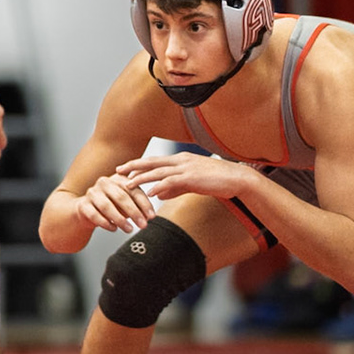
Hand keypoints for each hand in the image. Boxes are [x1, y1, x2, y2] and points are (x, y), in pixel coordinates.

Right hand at [71, 171, 157, 234]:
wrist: (86, 210)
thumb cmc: (111, 205)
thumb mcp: (125, 203)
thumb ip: (137, 206)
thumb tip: (149, 217)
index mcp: (118, 178)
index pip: (133, 190)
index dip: (144, 204)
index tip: (152, 217)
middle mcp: (104, 182)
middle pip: (121, 197)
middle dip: (134, 212)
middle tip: (143, 225)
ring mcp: (92, 193)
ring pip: (107, 206)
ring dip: (120, 219)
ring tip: (129, 229)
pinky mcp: (83, 205)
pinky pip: (95, 215)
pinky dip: (105, 223)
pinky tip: (114, 228)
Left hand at [115, 152, 254, 202]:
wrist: (237, 179)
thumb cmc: (216, 181)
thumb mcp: (192, 184)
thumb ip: (174, 188)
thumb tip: (157, 194)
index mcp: (180, 160)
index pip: (155, 161)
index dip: (138, 164)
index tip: (124, 168)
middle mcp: (181, 160)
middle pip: (152, 162)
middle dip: (133, 166)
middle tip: (117, 171)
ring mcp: (186, 167)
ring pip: (158, 171)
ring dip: (142, 178)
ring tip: (127, 184)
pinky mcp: (193, 177)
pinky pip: (172, 181)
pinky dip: (159, 186)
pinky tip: (149, 193)